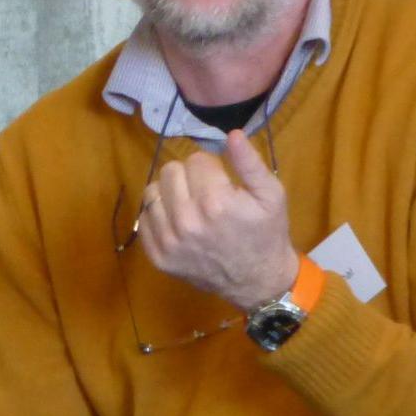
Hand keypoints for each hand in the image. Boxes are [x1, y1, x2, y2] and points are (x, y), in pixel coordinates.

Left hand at [136, 129, 296, 311]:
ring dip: (171, 194)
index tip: (223, 182)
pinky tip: (179, 222)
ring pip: (152, 192)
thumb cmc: (266, 234)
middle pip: (171, 171)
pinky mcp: (158, 257)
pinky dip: (160, 216)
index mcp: (215, 202)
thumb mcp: (271, 195)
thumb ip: (250, 163)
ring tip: (191, 206)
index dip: (212, 167)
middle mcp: (186, 221)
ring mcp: (169, 242)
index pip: (196, 159)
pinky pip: (144, 218)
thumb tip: (232, 134)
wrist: (257, 281)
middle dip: (189, 176)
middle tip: (206, 193)